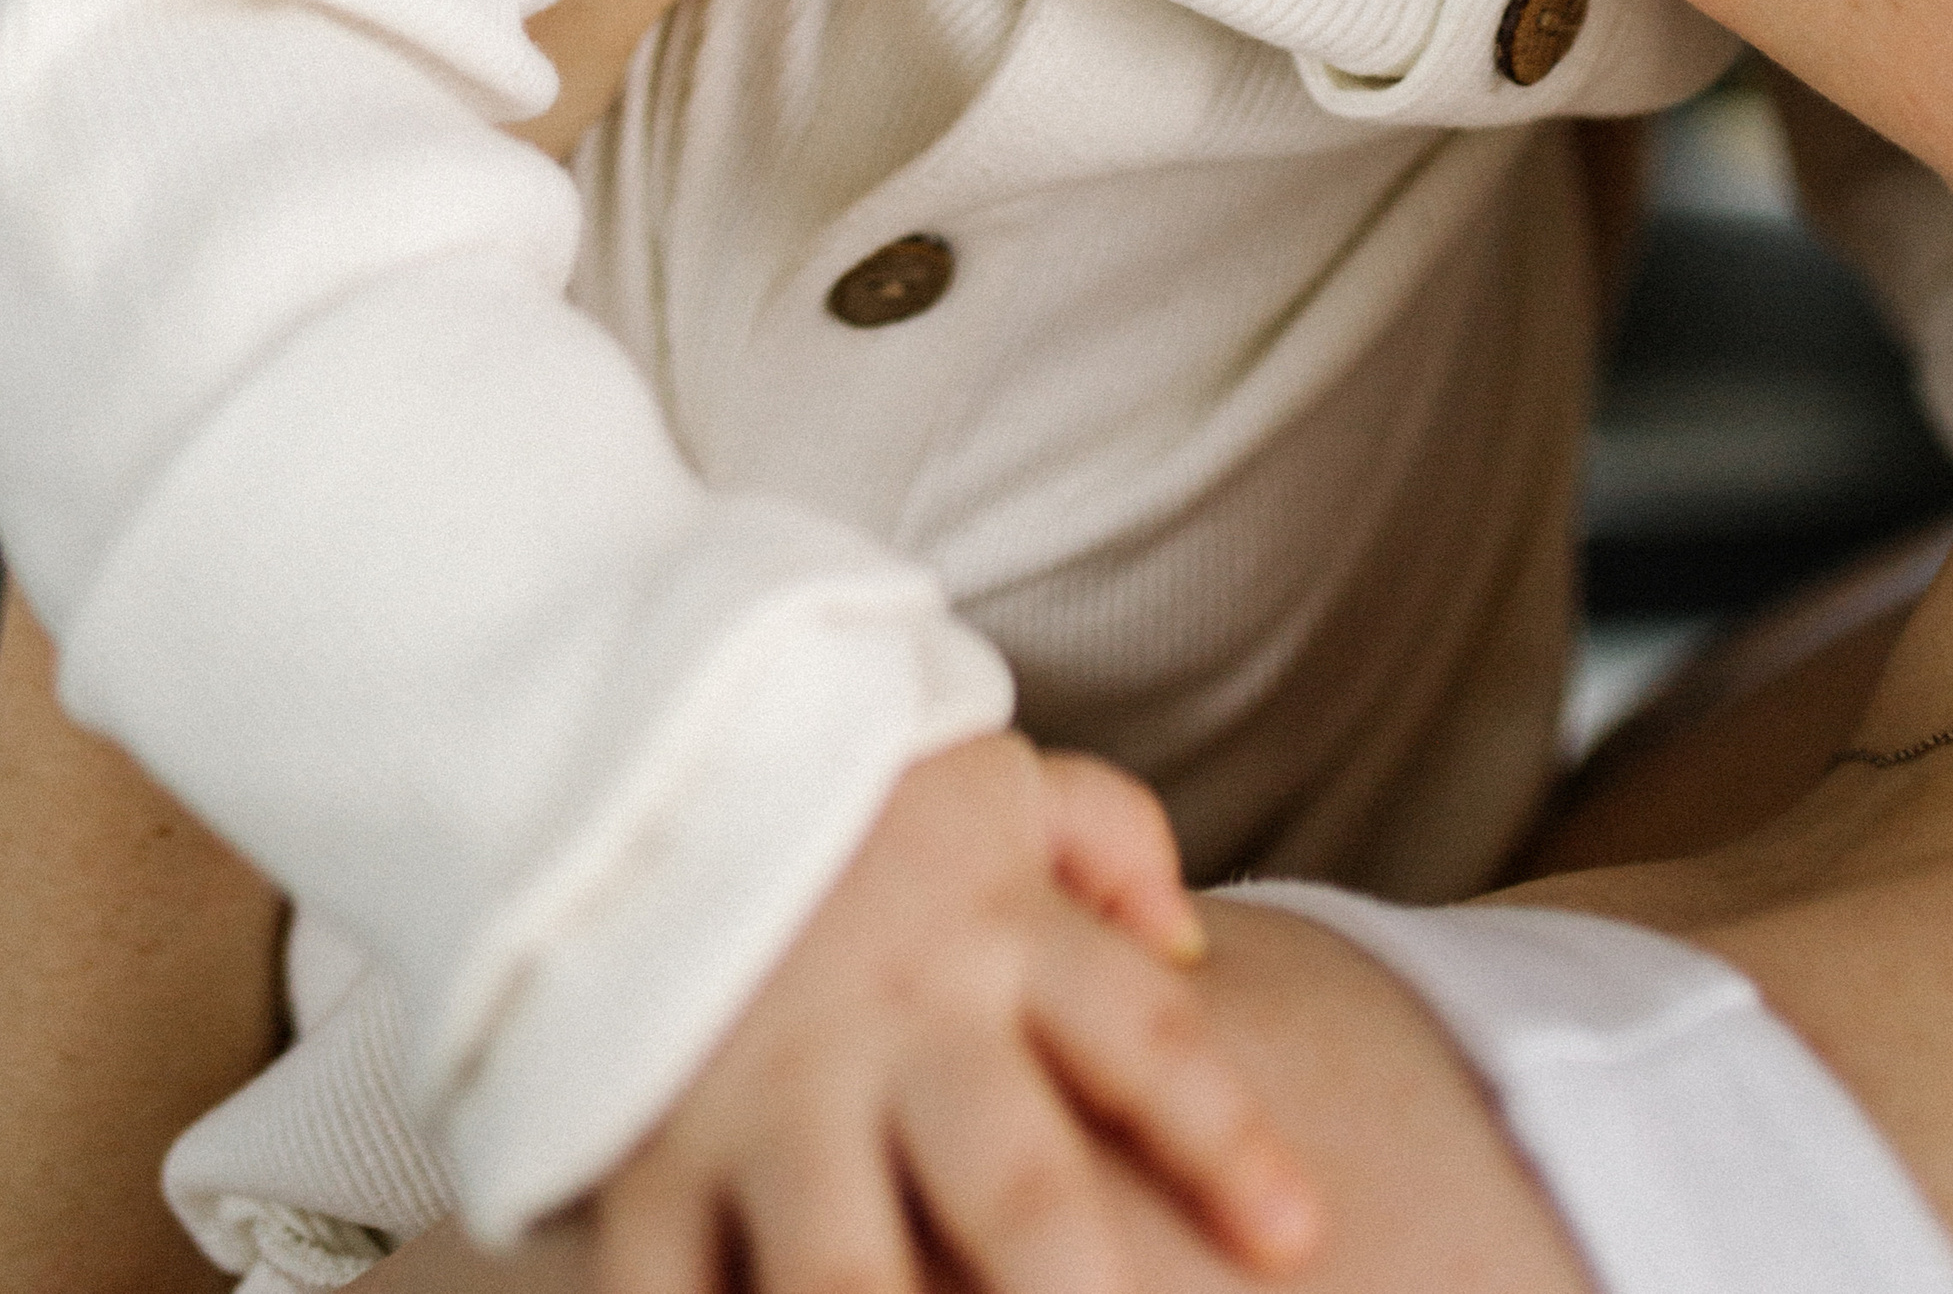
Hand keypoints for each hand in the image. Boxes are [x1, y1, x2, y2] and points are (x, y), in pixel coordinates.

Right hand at [588, 734, 1323, 1293]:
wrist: (633, 732)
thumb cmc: (842, 782)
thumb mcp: (993, 775)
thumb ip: (1108, 842)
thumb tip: (1187, 942)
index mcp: (996, 932)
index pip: (1146, 1041)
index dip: (1228, 1142)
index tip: (1301, 1238)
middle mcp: (895, 1028)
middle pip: (1017, 1194)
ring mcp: (765, 1101)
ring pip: (847, 1282)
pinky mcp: (644, 1156)